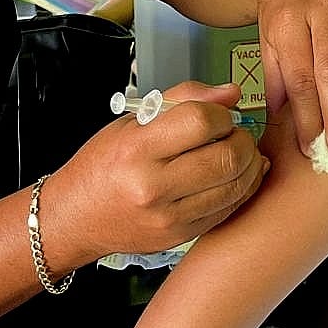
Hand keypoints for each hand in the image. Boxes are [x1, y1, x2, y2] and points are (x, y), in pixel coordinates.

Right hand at [48, 80, 267, 265]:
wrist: (78, 216)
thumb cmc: (104, 166)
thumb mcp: (132, 122)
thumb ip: (184, 100)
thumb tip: (231, 92)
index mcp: (137, 150)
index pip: (200, 121)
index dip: (221, 113)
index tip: (220, 115)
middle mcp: (152, 186)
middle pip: (226, 156)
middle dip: (243, 139)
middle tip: (236, 134)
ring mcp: (169, 216)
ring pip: (235, 185)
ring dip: (249, 163)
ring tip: (238, 152)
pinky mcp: (181, 235)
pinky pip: (229, 208)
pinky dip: (242, 187)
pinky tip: (235, 175)